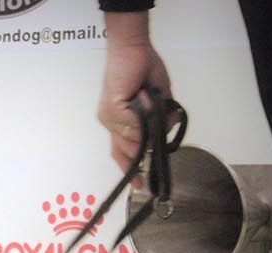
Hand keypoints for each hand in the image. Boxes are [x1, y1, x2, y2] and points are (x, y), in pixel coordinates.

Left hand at [97, 12, 173, 182]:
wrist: (133, 49)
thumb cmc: (144, 71)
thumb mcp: (159, 102)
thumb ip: (160, 122)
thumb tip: (161, 137)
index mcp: (121, 124)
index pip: (122, 153)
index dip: (132, 170)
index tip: (142, 185)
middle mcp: (111, 124)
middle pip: (131, 150)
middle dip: (150, 138)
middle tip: (156, 114)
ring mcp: (109, 117)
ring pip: (136, 137)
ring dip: (150, 118)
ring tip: (148, 95)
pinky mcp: (111, 108)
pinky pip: (134, 122)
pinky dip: (144, 108)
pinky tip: (142, 92)